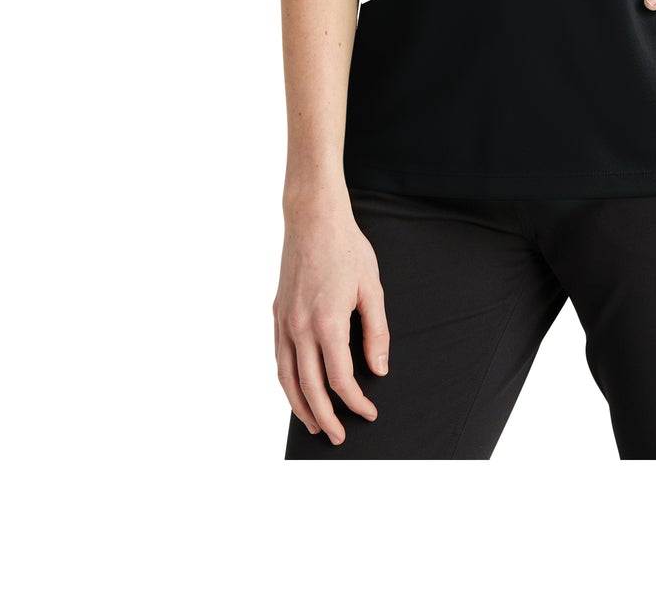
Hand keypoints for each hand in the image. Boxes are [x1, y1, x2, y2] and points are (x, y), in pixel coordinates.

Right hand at [274, 193, 389, 445]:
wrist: (313, 218)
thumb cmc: (346, 248)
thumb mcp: (372, 288)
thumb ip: (376, 332)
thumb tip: (378, 370)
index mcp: (328, 323)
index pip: (341, 380)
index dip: (356, 402)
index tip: (369, 412)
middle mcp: (300, 327)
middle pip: (310, 388)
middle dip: (326, 417)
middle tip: (338, 437)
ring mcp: (284, 321)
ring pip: (286, 378)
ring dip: (299, 406)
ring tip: (314, 424)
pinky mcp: (276, 313)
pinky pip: (278, 357)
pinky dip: (285, 380)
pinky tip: (296, 389)